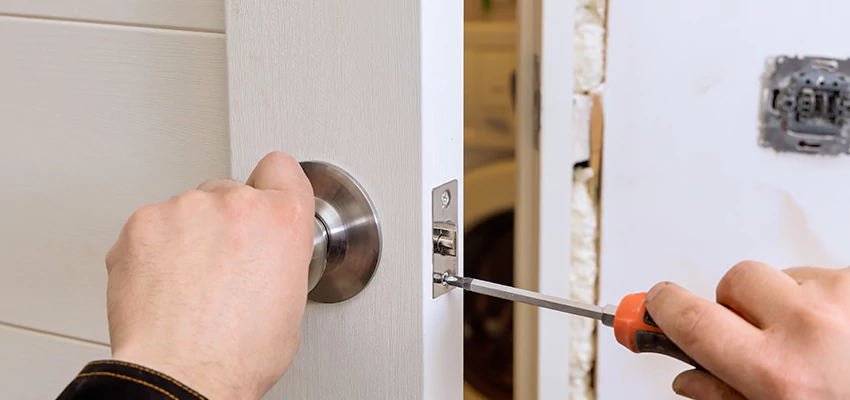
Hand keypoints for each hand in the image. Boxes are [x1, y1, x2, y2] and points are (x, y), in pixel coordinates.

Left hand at [105, 152, 314, 399]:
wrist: (182, 374)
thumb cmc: (238, 353)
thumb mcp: (291, 302)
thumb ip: (281, 256)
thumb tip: (266, 256)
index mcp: (283, 220)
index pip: (281, 168)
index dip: (272, 186)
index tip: (263, 199)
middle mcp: (237, 204)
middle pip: (229, 192)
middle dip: (226, 222)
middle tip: (220, 267)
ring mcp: (186, 209)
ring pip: (188, 209)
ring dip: (188, 236)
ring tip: (188, 285)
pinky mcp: (142, 223)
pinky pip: (152, 226)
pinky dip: (153, 250)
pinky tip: (163, 285)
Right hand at [647, 261, 849, 399]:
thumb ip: (726, 396)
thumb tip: (692, 377)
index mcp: (779, 372)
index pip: (692, 320)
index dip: (664, 306)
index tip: (655, 302)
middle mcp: (809, 328)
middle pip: (735, 282)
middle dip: (734, 304)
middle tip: (755, 335)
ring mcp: (840, 299)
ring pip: (782, 275)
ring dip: (785, 301)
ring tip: (814, 340)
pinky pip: (823, 276)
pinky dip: (824, 300)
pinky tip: (840, 331)